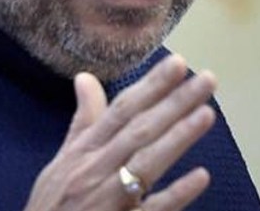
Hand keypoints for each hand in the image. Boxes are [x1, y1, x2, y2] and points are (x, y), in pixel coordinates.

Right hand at [23, 54, 216, 210]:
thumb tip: (85, 77)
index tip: (179, 63)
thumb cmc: (52, 206)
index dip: (150, 86)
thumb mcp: (62, 162)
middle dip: (173, 103)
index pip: (121, 111)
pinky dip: (175, 194)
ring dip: (177, 138)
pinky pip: (151, 210)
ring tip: (207, 114)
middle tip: (208, 80)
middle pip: (139, 131)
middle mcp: (95, 170)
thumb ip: (83, 121)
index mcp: (83, 152)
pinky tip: (200, 176)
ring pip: (145, 164)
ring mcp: (108, 200)